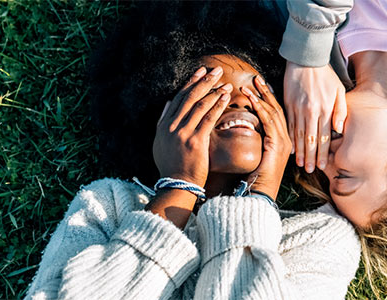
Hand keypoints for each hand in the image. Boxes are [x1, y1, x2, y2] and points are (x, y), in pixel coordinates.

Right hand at [153, 66, 232, 186]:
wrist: (177, 184)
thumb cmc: (172, 165)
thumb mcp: (161, 142)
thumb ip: (164, 121)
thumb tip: (169, 103)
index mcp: (164, 125)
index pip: (179, 97)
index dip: (190, 83)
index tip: (201, 71)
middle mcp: (172, 126)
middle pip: (190, 97)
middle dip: (204, 81)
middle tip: (216, 70)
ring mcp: (183, 133)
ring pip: (200, 105)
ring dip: (214, 91)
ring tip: (226, 83)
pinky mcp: (196, 141)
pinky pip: (209, 118)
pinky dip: (218, 105)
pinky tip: (226, 97)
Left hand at [241, 75, 291, 200]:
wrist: (259, 194)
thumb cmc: (254, 179)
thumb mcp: (256, 156)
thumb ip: (256, 142)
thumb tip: (245, 129)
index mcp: (282, 142)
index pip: (277, 115)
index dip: (269, 99)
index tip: (261, 86)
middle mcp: (287, 140)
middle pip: (278, 110)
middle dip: (266, 93)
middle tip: (257, 78)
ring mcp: (284, 142)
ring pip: (273, 113)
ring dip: (261, 97)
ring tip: (251, 84)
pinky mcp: (277, 145)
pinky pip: (269, 122)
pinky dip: (259, 109)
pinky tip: (252, 99)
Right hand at [284, 61, 345, 172]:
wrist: (306, 59)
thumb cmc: (326, 76)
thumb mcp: (339, 91)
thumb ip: (340, 111)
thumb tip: (339, 130)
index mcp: (324, 110)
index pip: (324, 137)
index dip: (322, 153)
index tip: (322, 165)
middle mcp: (310, 112)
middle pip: (310, 140)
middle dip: (310, 157)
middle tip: (309, 170)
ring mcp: (298, 109)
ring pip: (298, 135)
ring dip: (299, 151)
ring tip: (300, 164)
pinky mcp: (288, 104)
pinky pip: (288, 125)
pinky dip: (290, 138)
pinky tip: (290, 148)